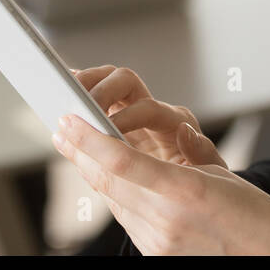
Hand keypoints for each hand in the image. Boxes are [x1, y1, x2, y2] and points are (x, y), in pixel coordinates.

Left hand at [52, 113, 269, 254]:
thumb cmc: (254, 215)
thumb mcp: (223, 173)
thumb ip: (191, 149)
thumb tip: (176, 127)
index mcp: (185, 191)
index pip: (122, 161)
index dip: (89, 140)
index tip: (69, 121)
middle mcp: (165, 219)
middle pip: (108, 180)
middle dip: (80, 152)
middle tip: (61, 128)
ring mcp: (158, 241)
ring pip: (112, 198)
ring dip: (92, 171)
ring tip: (76, 147)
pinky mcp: (155, 253)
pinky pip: (125, 217)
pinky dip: (112, 193)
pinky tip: (105, 175)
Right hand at [71, 65, 219, 166]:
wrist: (194, 188)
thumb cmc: (204, 180)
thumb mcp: (211, 172)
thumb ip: (200, 153)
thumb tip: (185, 130)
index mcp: (173, 120)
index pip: (148, 108)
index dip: (127, 119)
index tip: (109, 132)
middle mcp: (150, 108)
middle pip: (123, 81)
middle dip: (100, 91)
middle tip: (80, 107)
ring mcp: (129, 110)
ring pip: (105, 81)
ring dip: (84, 84)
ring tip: (63, 96)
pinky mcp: (112, 117)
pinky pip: (91, 96)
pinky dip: (76, 93)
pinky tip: (57, 99)